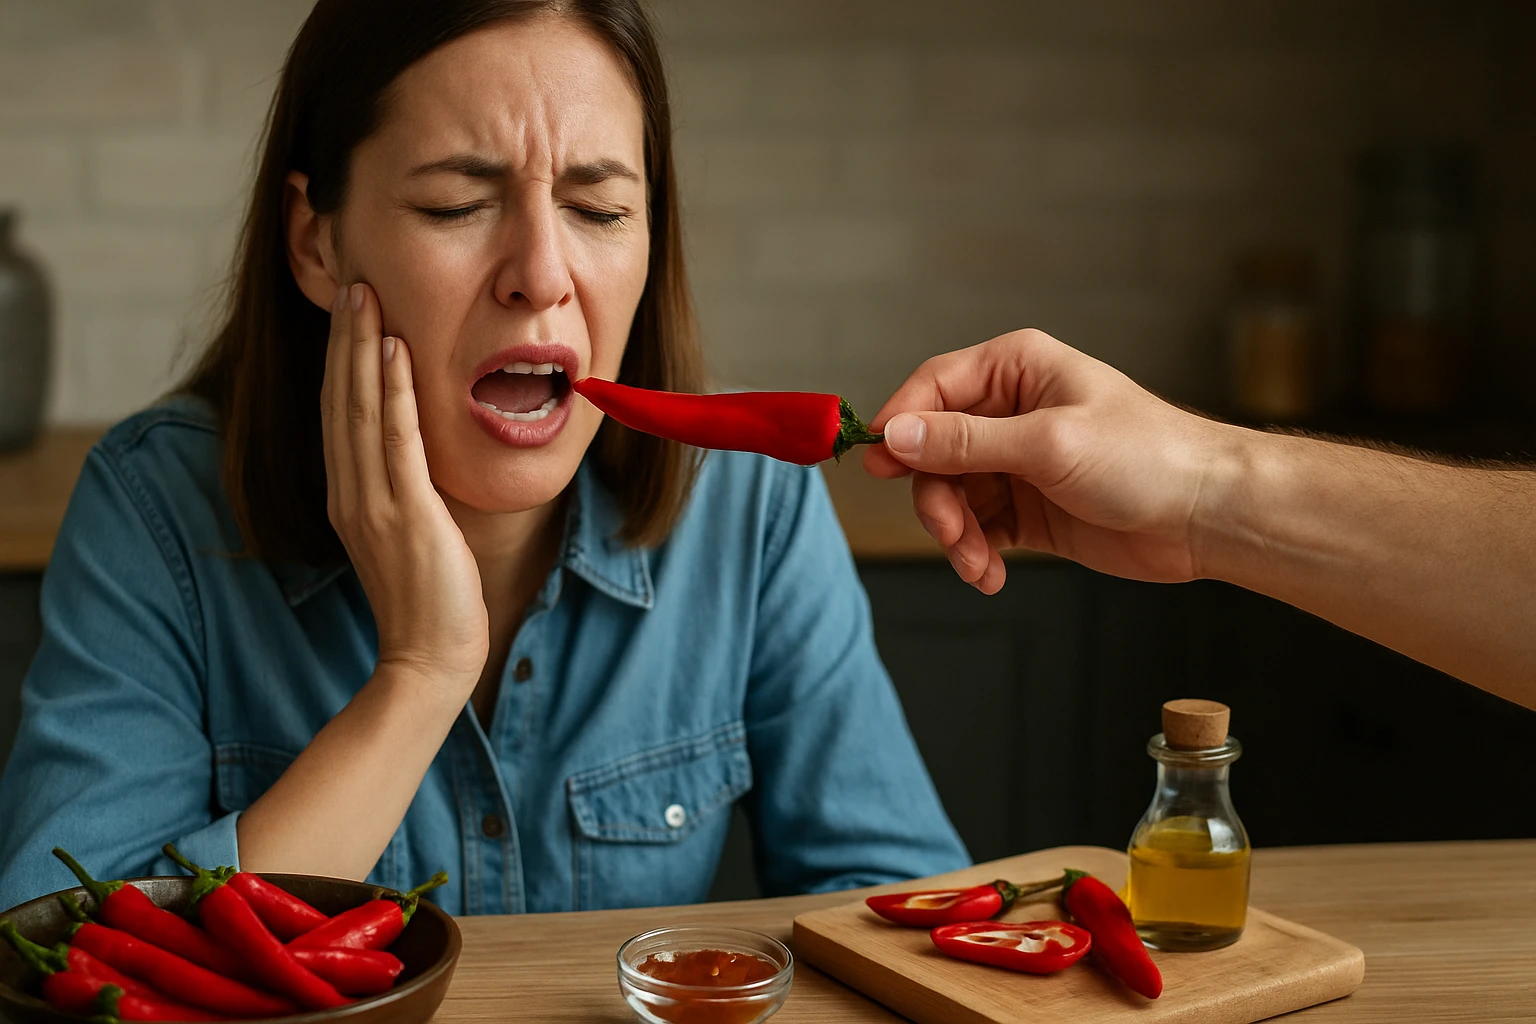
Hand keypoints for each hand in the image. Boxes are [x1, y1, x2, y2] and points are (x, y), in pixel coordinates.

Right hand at [321, 283, 488, 693]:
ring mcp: (373, 502)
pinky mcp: (404, 514)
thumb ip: (410, 492)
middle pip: (341, 399)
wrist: (433, 657)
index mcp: (351, 497)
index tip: (351, 312)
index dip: (343, 360)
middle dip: (345, 338)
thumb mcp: (414, 533)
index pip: (341, 414)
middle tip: (352, 281)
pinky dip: (394, 391)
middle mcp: (351, 493)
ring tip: (365, 296)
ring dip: (363, 348)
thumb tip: (427, 453)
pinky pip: (396, 439)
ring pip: (361, 408)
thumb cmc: (432, 600)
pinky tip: (396, 350)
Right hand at [862, 329, 1241, 592]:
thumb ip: (965, 442)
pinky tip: (988, 574)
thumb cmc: (1147, 457)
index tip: (876, 467)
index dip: (900, 424)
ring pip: (950, 495)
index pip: (933, 386)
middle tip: (949, 533)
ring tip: (977, 563)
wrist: (1207, 516)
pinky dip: (974, 553)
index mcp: (1017, 368)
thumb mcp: (1047, 444)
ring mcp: (1017, 462)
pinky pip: (976, 528)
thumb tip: (896, 436)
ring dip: (954, 534)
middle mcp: (1010, 410)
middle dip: (935, 498)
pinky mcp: (1027, 509)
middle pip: (933, 450)